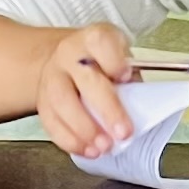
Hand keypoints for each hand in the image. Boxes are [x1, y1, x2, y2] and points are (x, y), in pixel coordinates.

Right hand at [33, 24, 139, 156]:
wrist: (67, 61)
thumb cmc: (102, 63)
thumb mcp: (121, 58)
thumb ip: (130, 78)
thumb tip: (145, 107)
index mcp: (93, 39)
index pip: (100, 42)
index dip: (114, 60)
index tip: (126, 76)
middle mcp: (69, 55)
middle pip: (85, 80)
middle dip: (107, 109)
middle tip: (123, 132)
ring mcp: (52, 77)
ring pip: (63, 103)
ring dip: (85, 129)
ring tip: (104, 146)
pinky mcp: (42, 101)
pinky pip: (51, 122)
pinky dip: (70, 140)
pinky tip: (87, 150)